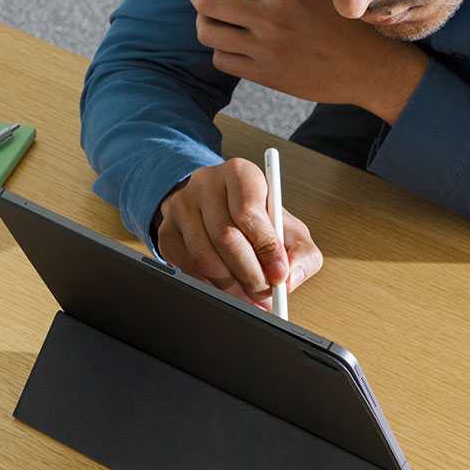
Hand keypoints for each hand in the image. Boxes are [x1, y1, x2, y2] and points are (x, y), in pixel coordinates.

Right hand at [156, 158, 322, 309]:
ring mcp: (181, 206)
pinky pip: (185, 266)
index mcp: (240, 173)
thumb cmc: (260, 221)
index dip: (265, 248)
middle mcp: (207, 183)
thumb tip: (290, 277)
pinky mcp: (167, 230)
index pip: (249, 212)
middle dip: (249, 274)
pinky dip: (208, 285)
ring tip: (249, 296)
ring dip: (230, 285)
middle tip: (264, 295)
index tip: (279, 276)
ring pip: (203, 256)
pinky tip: (224, 289)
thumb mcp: (290, 229)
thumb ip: (302, 253)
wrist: (223, 210)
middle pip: (225, 237)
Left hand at [187, 0, 428, 119]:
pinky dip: (219, 48)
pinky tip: (230, 40)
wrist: (368, 69)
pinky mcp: (264, 75)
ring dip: (203, 19)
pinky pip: (221, 61)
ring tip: (212, 13)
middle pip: (206, 1)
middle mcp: (269, 19)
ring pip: (208, 33)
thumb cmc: (348, 18)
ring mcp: (263, 50)